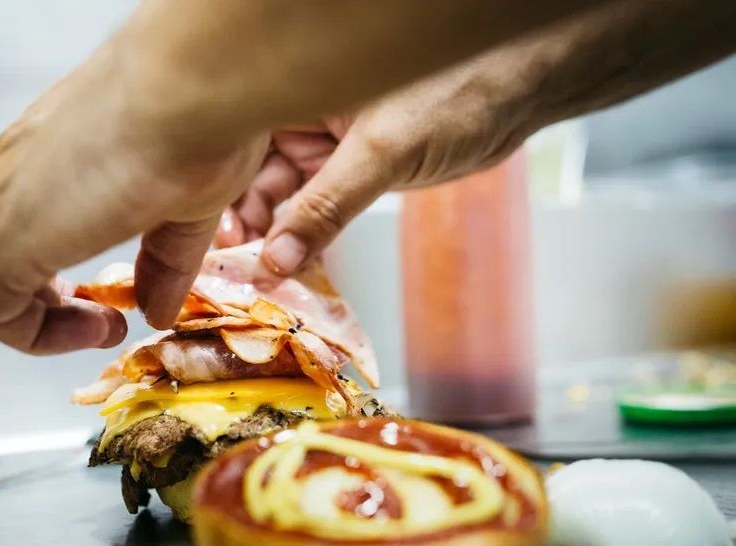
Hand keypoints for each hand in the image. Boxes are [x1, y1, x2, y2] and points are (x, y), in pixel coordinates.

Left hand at [0, 39, 268, 354]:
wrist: (190, 93)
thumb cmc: (200, 123)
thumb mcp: (187, 206)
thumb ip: (165, 262)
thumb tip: (159, 309)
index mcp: (60, 147)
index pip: (35, 215)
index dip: (66, 266)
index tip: (116, 293)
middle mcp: (22, 166)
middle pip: (2, 250)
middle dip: (50, 299)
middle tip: (102, 316)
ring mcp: (8, 197)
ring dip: (43, 320)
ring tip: (100, 326)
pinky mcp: (7, 237)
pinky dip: (35, 334)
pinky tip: (94, 325)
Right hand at [215, 40, 547, 273]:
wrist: (518, 94)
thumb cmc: (459, 89)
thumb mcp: (383, 152)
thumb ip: (326, 207)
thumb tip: (278, 256)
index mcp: (298, 86)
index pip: (239, 140)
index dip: (221, 189)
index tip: (218, 237)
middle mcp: (304, 111)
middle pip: (250, 171)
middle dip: (243, 218)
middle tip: (237, 264)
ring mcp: (327, 140)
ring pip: (280, 192)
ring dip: (271, 232)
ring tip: (261, 269)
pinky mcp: (352, 165)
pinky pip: (313, 203)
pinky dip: (302, 232)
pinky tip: (290, 258)